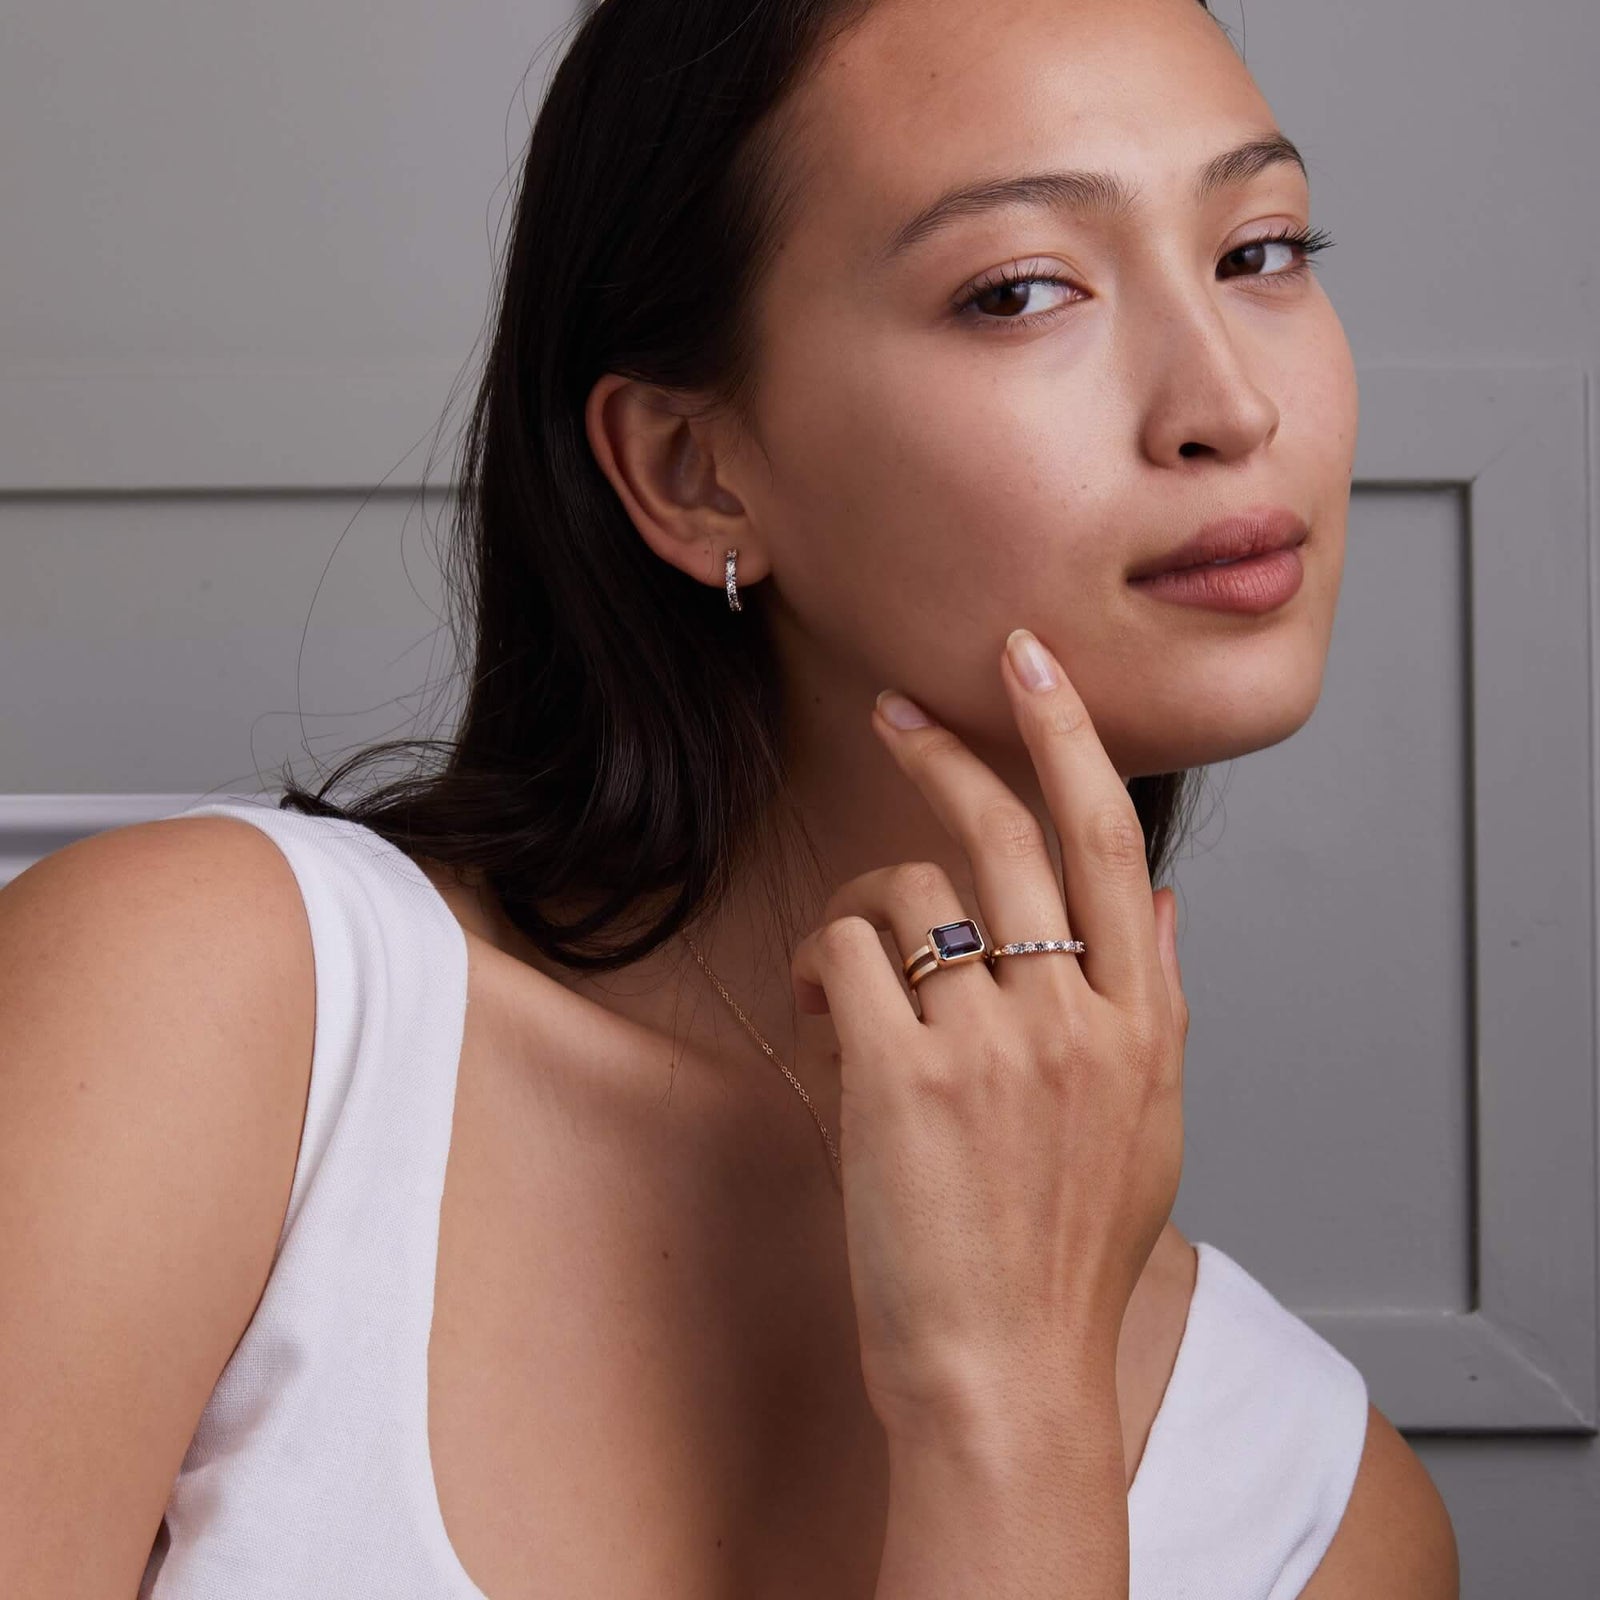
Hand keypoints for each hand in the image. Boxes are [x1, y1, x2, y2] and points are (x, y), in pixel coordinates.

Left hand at [789, 628, 1187, 1450]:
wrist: (1006, 1375)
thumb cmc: (1065, 1259)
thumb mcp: (1149, 1129)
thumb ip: (1157, 1005)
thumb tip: (1159, 903)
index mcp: (1139, 1022)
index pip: (1111, 840)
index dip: (1069, 736)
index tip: (1032, 664)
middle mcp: (1076, 1016)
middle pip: (1009, 830)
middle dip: (948, 752)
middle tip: (898, 712)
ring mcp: (993, 1043)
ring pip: (910, 893)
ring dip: (865, 914)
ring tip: (846, 978)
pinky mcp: (904, 1077)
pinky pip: (846, 954)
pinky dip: (819, 965)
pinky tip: (818, 1009)